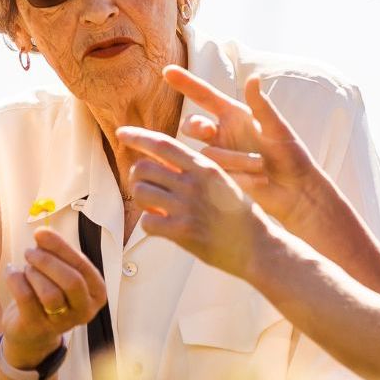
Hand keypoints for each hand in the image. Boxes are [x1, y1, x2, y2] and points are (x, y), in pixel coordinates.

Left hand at [0, 228, 106, 369]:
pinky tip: (11, 271)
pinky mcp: (36, 327)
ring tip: (27, 269)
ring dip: (33, 273)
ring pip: (50, 293)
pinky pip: (26, 297)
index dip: (61, 247)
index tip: (40, 233)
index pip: (82, 266)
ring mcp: (62, 323)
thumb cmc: (50, 292)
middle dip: (47, 261)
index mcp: (96, 293)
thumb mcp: (60, 271)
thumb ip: (56, 252)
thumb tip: (42, 233)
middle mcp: (84, 311)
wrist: (32, 331)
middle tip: (29, 252)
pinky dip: (15, 278)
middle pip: (71, 281)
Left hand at [116, 125, 284, 279]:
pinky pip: (147, 222)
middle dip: (138, 177)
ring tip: (155, 208)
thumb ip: (195, 171)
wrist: (258, 246)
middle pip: (143, 168)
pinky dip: (150, 225)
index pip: (162, 144)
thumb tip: (162, 166)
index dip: (138, 136)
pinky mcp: (182, 232)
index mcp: (204, 167)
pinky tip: (163, 227)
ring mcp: (187, 207)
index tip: (121, 133)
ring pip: (141, 193)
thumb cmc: (240, 214)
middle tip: (146, 187)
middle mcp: (194, 183)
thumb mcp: (222, 182)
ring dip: (143, 201)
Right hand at [164, 66, 324, 226]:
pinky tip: (259, 181)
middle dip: (195, 125)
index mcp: (234, 116)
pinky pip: (215, 173)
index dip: (186, 84)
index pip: (204, 96)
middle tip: (207, 129)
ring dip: (234, 159)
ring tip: (261, 166)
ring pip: (206, 153)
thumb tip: (253, 78)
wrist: (296, 191)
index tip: (168, 71)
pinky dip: (239, 176)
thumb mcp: (278, 129)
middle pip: (192, 125)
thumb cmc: (292, 155)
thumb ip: (262, 106)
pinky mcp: (219, 177)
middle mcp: (222, 134)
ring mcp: (219, 156)